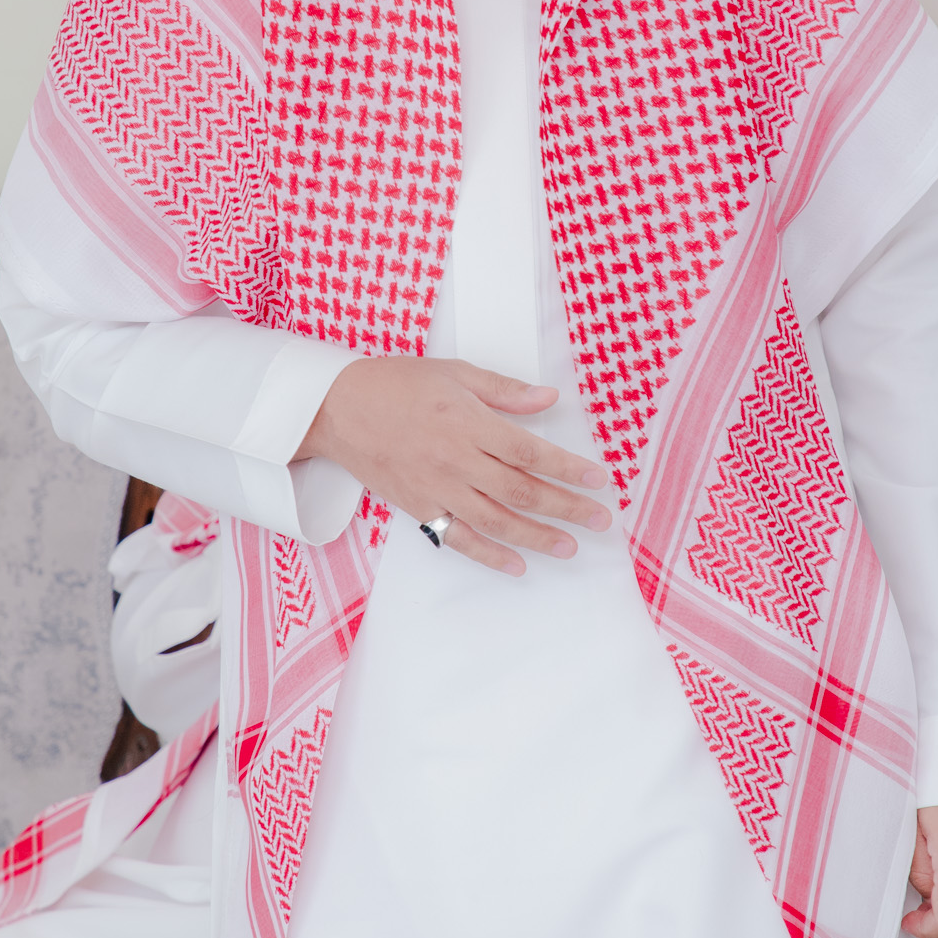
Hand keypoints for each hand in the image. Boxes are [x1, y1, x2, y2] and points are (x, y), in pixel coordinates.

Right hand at [296, 357, 610, 575]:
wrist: (336, 409)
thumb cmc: (396, 383)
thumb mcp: (454, 373)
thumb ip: (504, 390)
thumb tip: (549, 398)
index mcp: (470, 423)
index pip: (531, 452)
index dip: (569, 468)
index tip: (600, 480)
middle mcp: (458, 460)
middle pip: (522, 490)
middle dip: (566, 507)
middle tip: (600, 519)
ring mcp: (438, 489)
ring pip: (497, 520)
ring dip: (536, 536)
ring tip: (569, 547)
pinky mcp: (419, 508)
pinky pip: (458, 538)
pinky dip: (488, 555)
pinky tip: (515, 565)